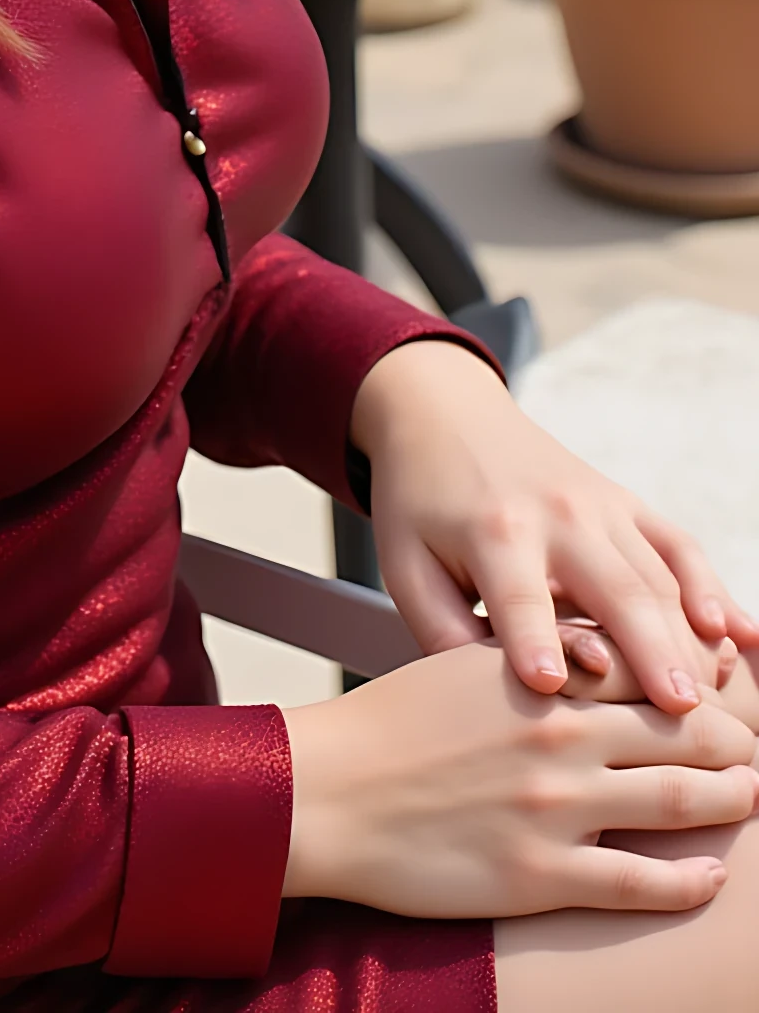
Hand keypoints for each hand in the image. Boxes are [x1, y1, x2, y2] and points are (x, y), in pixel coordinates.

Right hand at [283, 640, 757, 918]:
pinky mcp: (539, 876)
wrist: (328, 792)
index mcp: (540, 677)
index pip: (647, 668)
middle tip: (758, 748)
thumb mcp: (467, 660)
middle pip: (680, 732)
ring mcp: (554, 808)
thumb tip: (603, 651)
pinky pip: (638, 881)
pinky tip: (712, 874)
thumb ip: (538, 655)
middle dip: (732, 741)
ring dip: (728, 800)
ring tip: (751, 796)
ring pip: (676, 801)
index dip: (699, 680)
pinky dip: (688, 879)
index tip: (726, 688)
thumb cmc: (393, 724)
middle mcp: (559, 735)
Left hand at [351, 340, 758, 715]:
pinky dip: (713, 590)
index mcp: (494, 529)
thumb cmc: (422, 506)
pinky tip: (742, 636)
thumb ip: (438, 628)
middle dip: (649, 649)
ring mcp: (602, 505)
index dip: (532, 639)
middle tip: (681, 714)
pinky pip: (680, 546)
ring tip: (712, 699)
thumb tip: (482, 699)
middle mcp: (558, 513)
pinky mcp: (627, 503)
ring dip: (689, 637)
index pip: (518, 594)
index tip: (552, 687)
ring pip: (658, 576)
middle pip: (613, 587)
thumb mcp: (405, 562)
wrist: (446, 415)